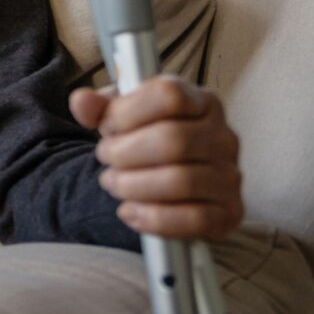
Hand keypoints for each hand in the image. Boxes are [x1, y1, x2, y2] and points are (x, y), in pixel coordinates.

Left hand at [70, 75, 243, 240]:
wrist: (173, 182)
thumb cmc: (147, 140)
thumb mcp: (123, 117)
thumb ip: (99, 107)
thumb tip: (82, 102)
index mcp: (202, 102)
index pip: (170, 95)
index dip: (128, 111)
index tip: (106, 125)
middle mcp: (224, 136)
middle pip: (173, 140)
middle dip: (124, 152)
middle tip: (104, 159)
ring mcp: (230, 176)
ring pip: (180, 181)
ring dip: (133, 185)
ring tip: (113, 183)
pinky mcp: (229, 213)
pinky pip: (194, 219)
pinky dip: (153, 218)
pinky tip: (129, 212)